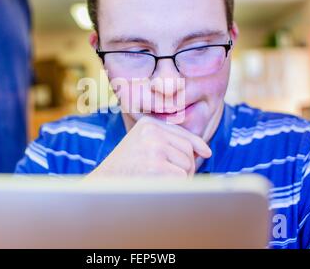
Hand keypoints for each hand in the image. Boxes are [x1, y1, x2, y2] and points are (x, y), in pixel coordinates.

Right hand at [88, 116, 211, 177]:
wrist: (103, 184)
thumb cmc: (125, 168)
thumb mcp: (143, 145)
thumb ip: (168, 143)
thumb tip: (204, 150)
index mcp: (148, 123)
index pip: (182, 133)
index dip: (197, 144)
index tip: (206, 153)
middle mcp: (151, 131)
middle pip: (188, 150)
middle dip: (185, 167)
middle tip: (168, 177)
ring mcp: (153, 148)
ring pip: (187, 165)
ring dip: (180, 178)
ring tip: (159, 181)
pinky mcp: (155, 166)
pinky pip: (181, 177)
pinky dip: (175, 186)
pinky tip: (158, 187)